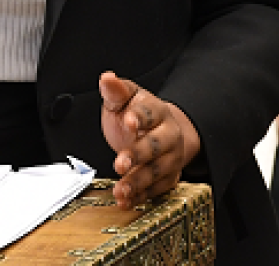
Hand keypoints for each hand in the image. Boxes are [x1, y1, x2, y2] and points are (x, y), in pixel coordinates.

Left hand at [99, 72, 201, 208]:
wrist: (159, 132)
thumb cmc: (136, 114)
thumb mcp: (124, 98)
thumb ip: (115, 91)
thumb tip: (107, 78)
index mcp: (157, 111)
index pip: (149, 112)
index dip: (139, 117)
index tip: (128, 121)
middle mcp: (168, 135)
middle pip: (156, 145)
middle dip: (138, 155)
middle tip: (119, 164)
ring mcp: (171, 157)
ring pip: (157, 171)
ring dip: (138, 182)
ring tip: (120, 190)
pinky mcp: (169, 177)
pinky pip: (157, 189)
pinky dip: (142, 196)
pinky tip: (127, 200)